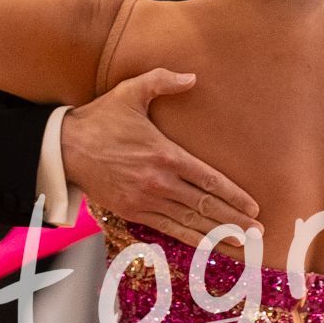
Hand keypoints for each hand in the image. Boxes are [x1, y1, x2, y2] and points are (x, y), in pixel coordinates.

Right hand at [59, 69, 259, 247]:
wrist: (65, 148)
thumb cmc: (100, 119)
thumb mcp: (130, 92)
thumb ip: (162, 81)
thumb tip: (192, 77)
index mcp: (165, 154)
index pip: (208, 180)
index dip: (234, 196)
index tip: (254, 207)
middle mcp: (159, 182)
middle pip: (204, 206)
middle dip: (234, 220)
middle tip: (258, 232)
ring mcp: (145, 200)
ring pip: (189, 221)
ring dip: (217, 234)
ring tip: (242, 243)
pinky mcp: (133, 212)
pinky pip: (168, 229)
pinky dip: (190, 239)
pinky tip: (207, 246)